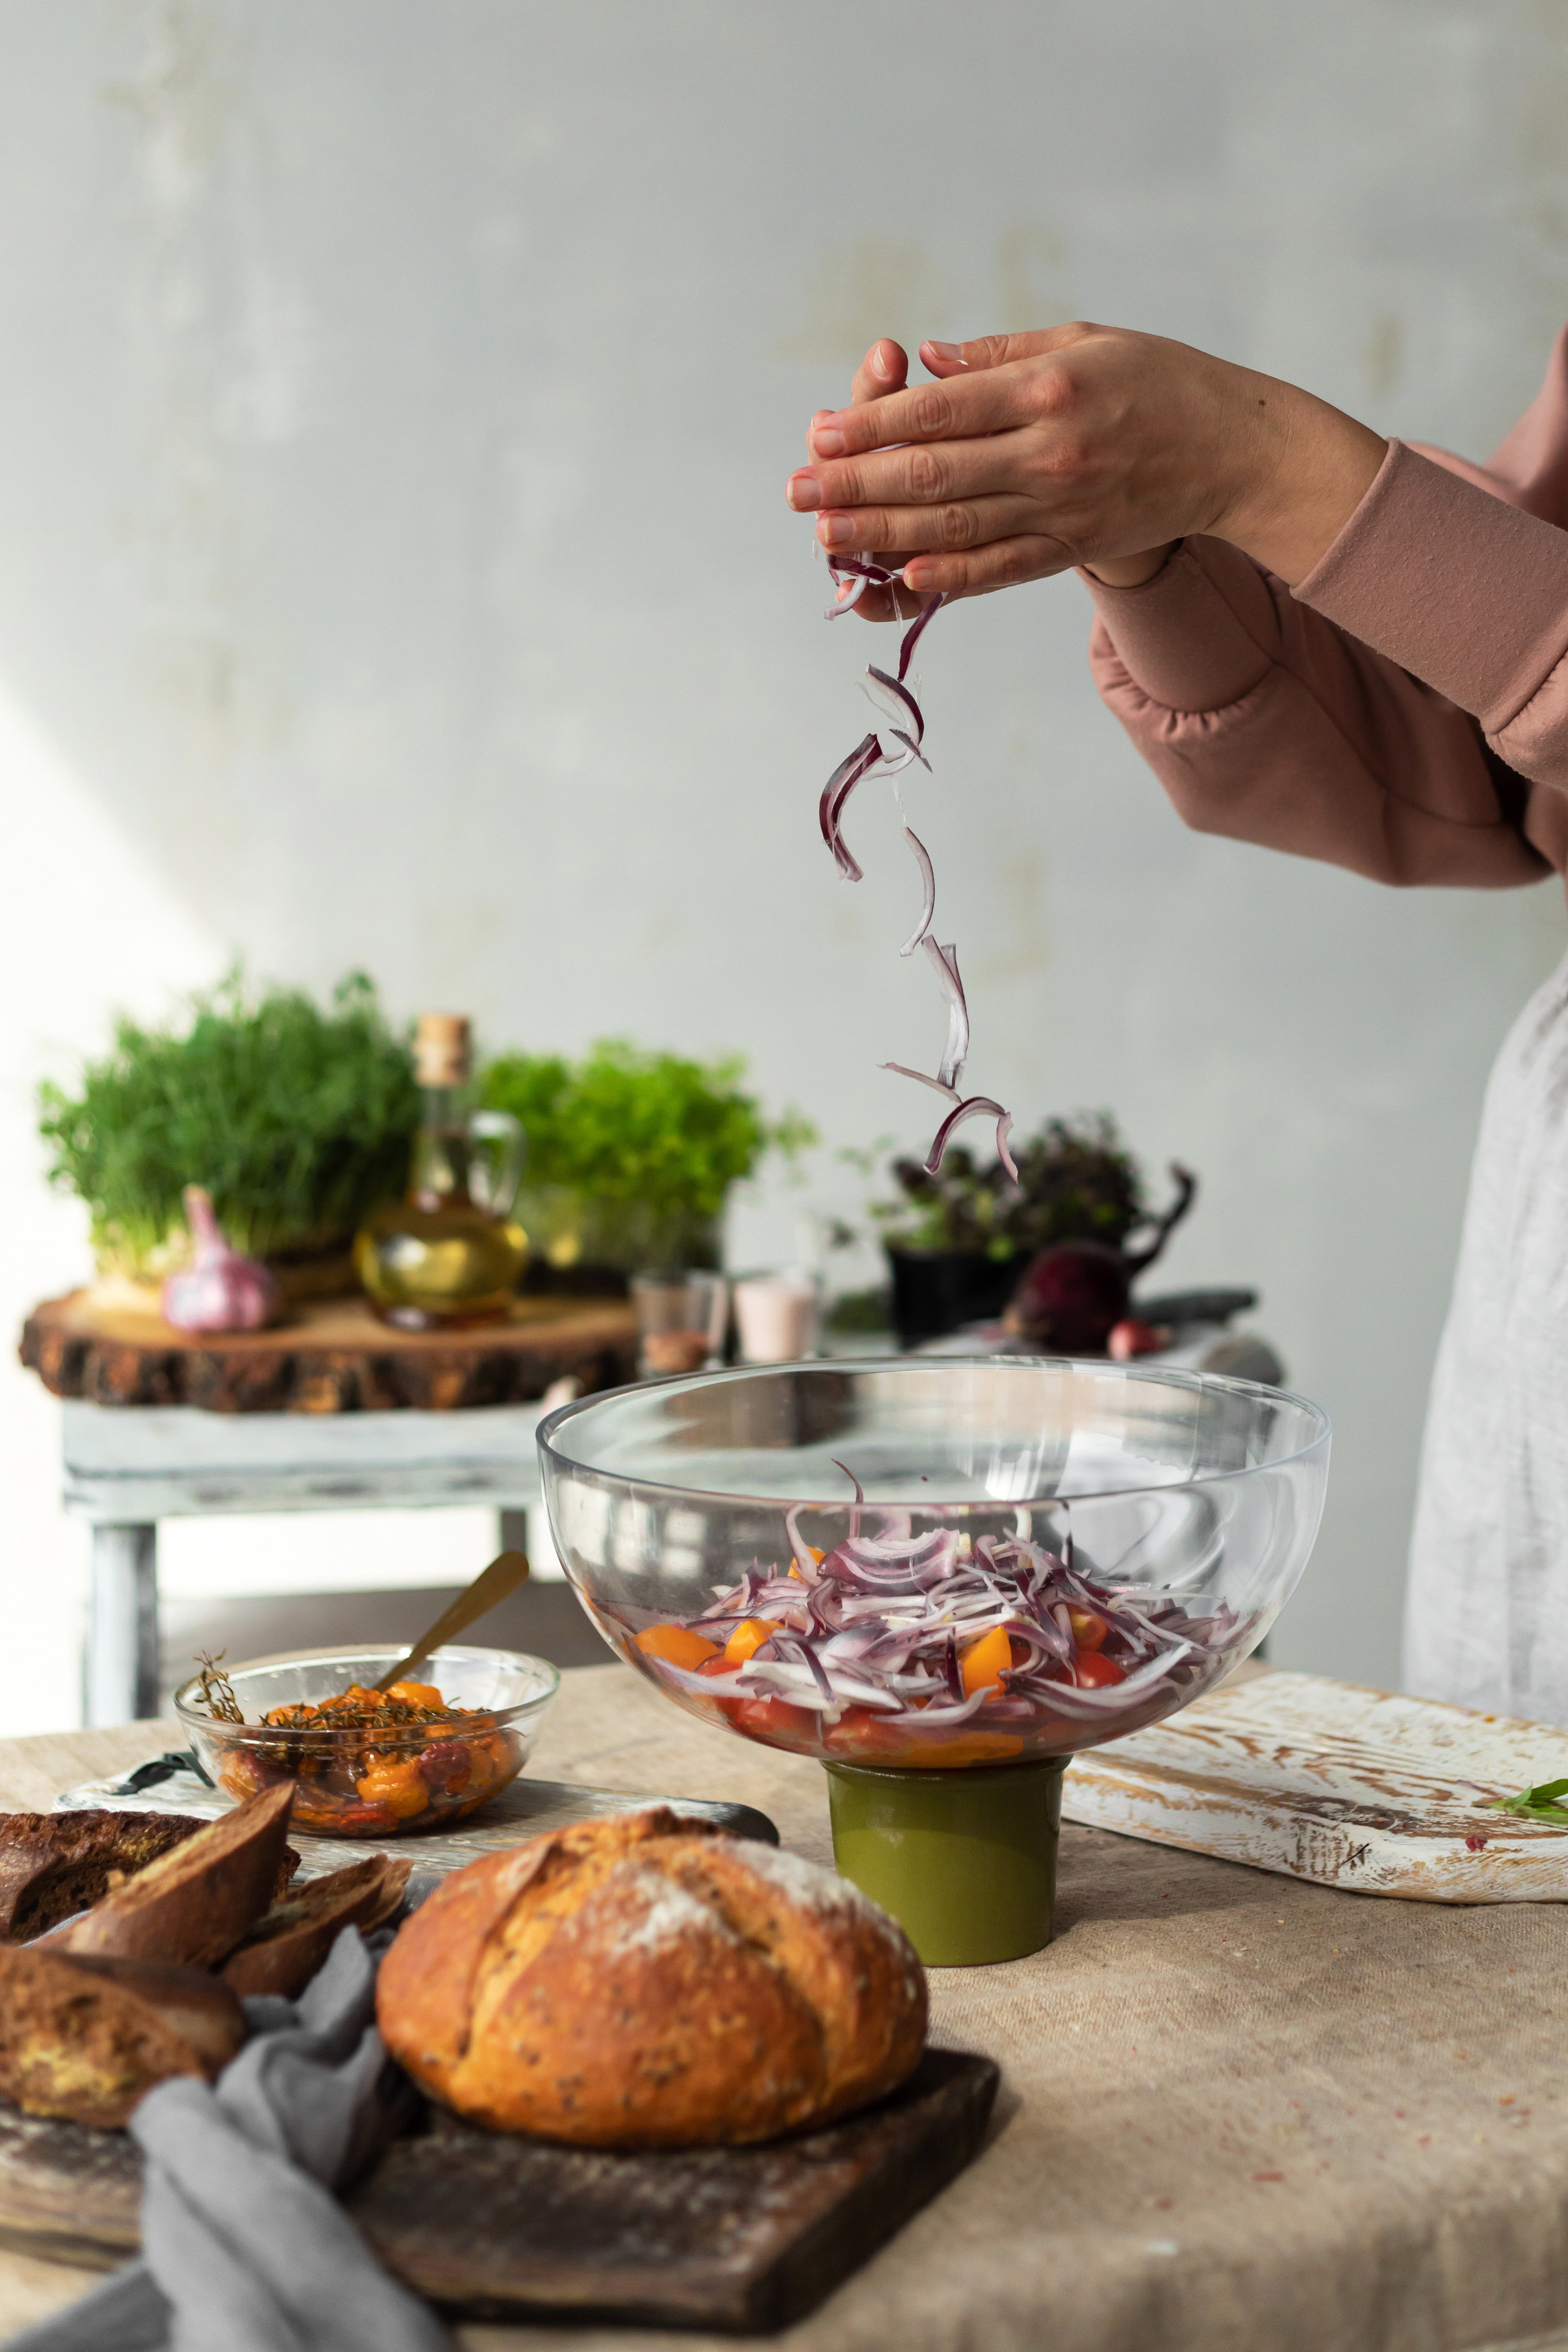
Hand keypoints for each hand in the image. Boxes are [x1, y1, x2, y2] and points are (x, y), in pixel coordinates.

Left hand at [787, 324, 1387, 596]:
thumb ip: (999, 356)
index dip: (871, 425)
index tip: (819, 434)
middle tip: (796, 492)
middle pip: (933, 473)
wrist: (1234, 450)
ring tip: (824, 535)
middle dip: (855, 485)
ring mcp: (1061, 507)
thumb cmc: (1154, 380)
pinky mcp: (1071, 547)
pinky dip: (946, 577)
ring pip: (955, 526)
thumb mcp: (1083, 339)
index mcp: (1046, 388)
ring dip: (880, 535)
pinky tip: (898, 580)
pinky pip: (998, 569)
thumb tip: (926, 363)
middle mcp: (1050, 452)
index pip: (939, 411)